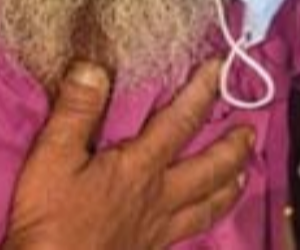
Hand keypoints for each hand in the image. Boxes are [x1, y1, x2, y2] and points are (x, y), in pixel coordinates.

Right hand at [1, 59, 254, 249]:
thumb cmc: (50, 222)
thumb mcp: (52, 158)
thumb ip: (75, 112)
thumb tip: (95, 68)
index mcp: (139, 168)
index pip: (180, 121)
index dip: (201, 91)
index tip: (220, 68)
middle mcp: (159, 197)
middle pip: (210, 169)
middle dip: (232, 147)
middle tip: (249, 131)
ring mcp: (159, 228)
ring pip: (208, 206)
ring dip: (228, 186)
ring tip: (242, 175)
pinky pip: (190, 232)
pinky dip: (206, 220)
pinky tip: (202, 218)